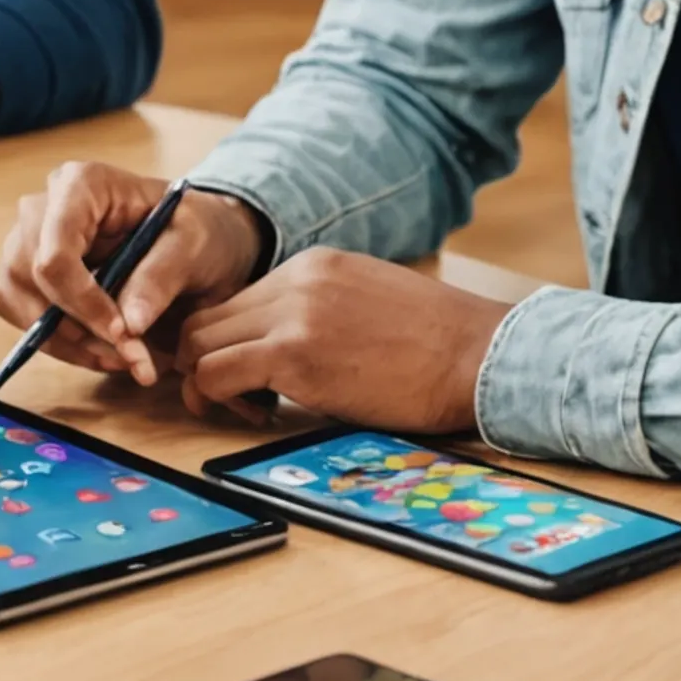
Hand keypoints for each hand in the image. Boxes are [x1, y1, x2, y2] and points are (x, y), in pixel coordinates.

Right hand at [0, 163, 262, 385]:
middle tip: (131, 358)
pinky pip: (24, 317)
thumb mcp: (194, 244)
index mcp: (79, 185)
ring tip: (123, 358)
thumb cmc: (194, 229)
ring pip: (21, 303)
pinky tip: (102, 350)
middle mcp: (41, 209)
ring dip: (69, 342)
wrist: (193, 239)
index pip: (54, 252)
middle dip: (79, 328)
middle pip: (32, 279)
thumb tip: (128, 325)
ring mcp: (27, 241)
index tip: (124, 334)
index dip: (82, 301)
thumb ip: (160, 277)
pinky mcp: (27, 274)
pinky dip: (60, 343)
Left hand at [175, 249, 508, 432]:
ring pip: (200, 344)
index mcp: (312, 267)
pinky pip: (218, 374)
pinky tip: (248, 413)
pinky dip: (216, 397)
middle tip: (224, 393)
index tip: (240, 370)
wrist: (479, 356)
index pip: (236, 301)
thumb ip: (318, 310)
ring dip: (205, 380)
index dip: (227, 340)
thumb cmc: (438, 343)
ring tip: (234, 406)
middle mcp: (294, 282)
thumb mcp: (369, 300)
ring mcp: (291, 315)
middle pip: (206, 319)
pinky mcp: (293, 355)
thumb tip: (282, 343)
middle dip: (202, 359)